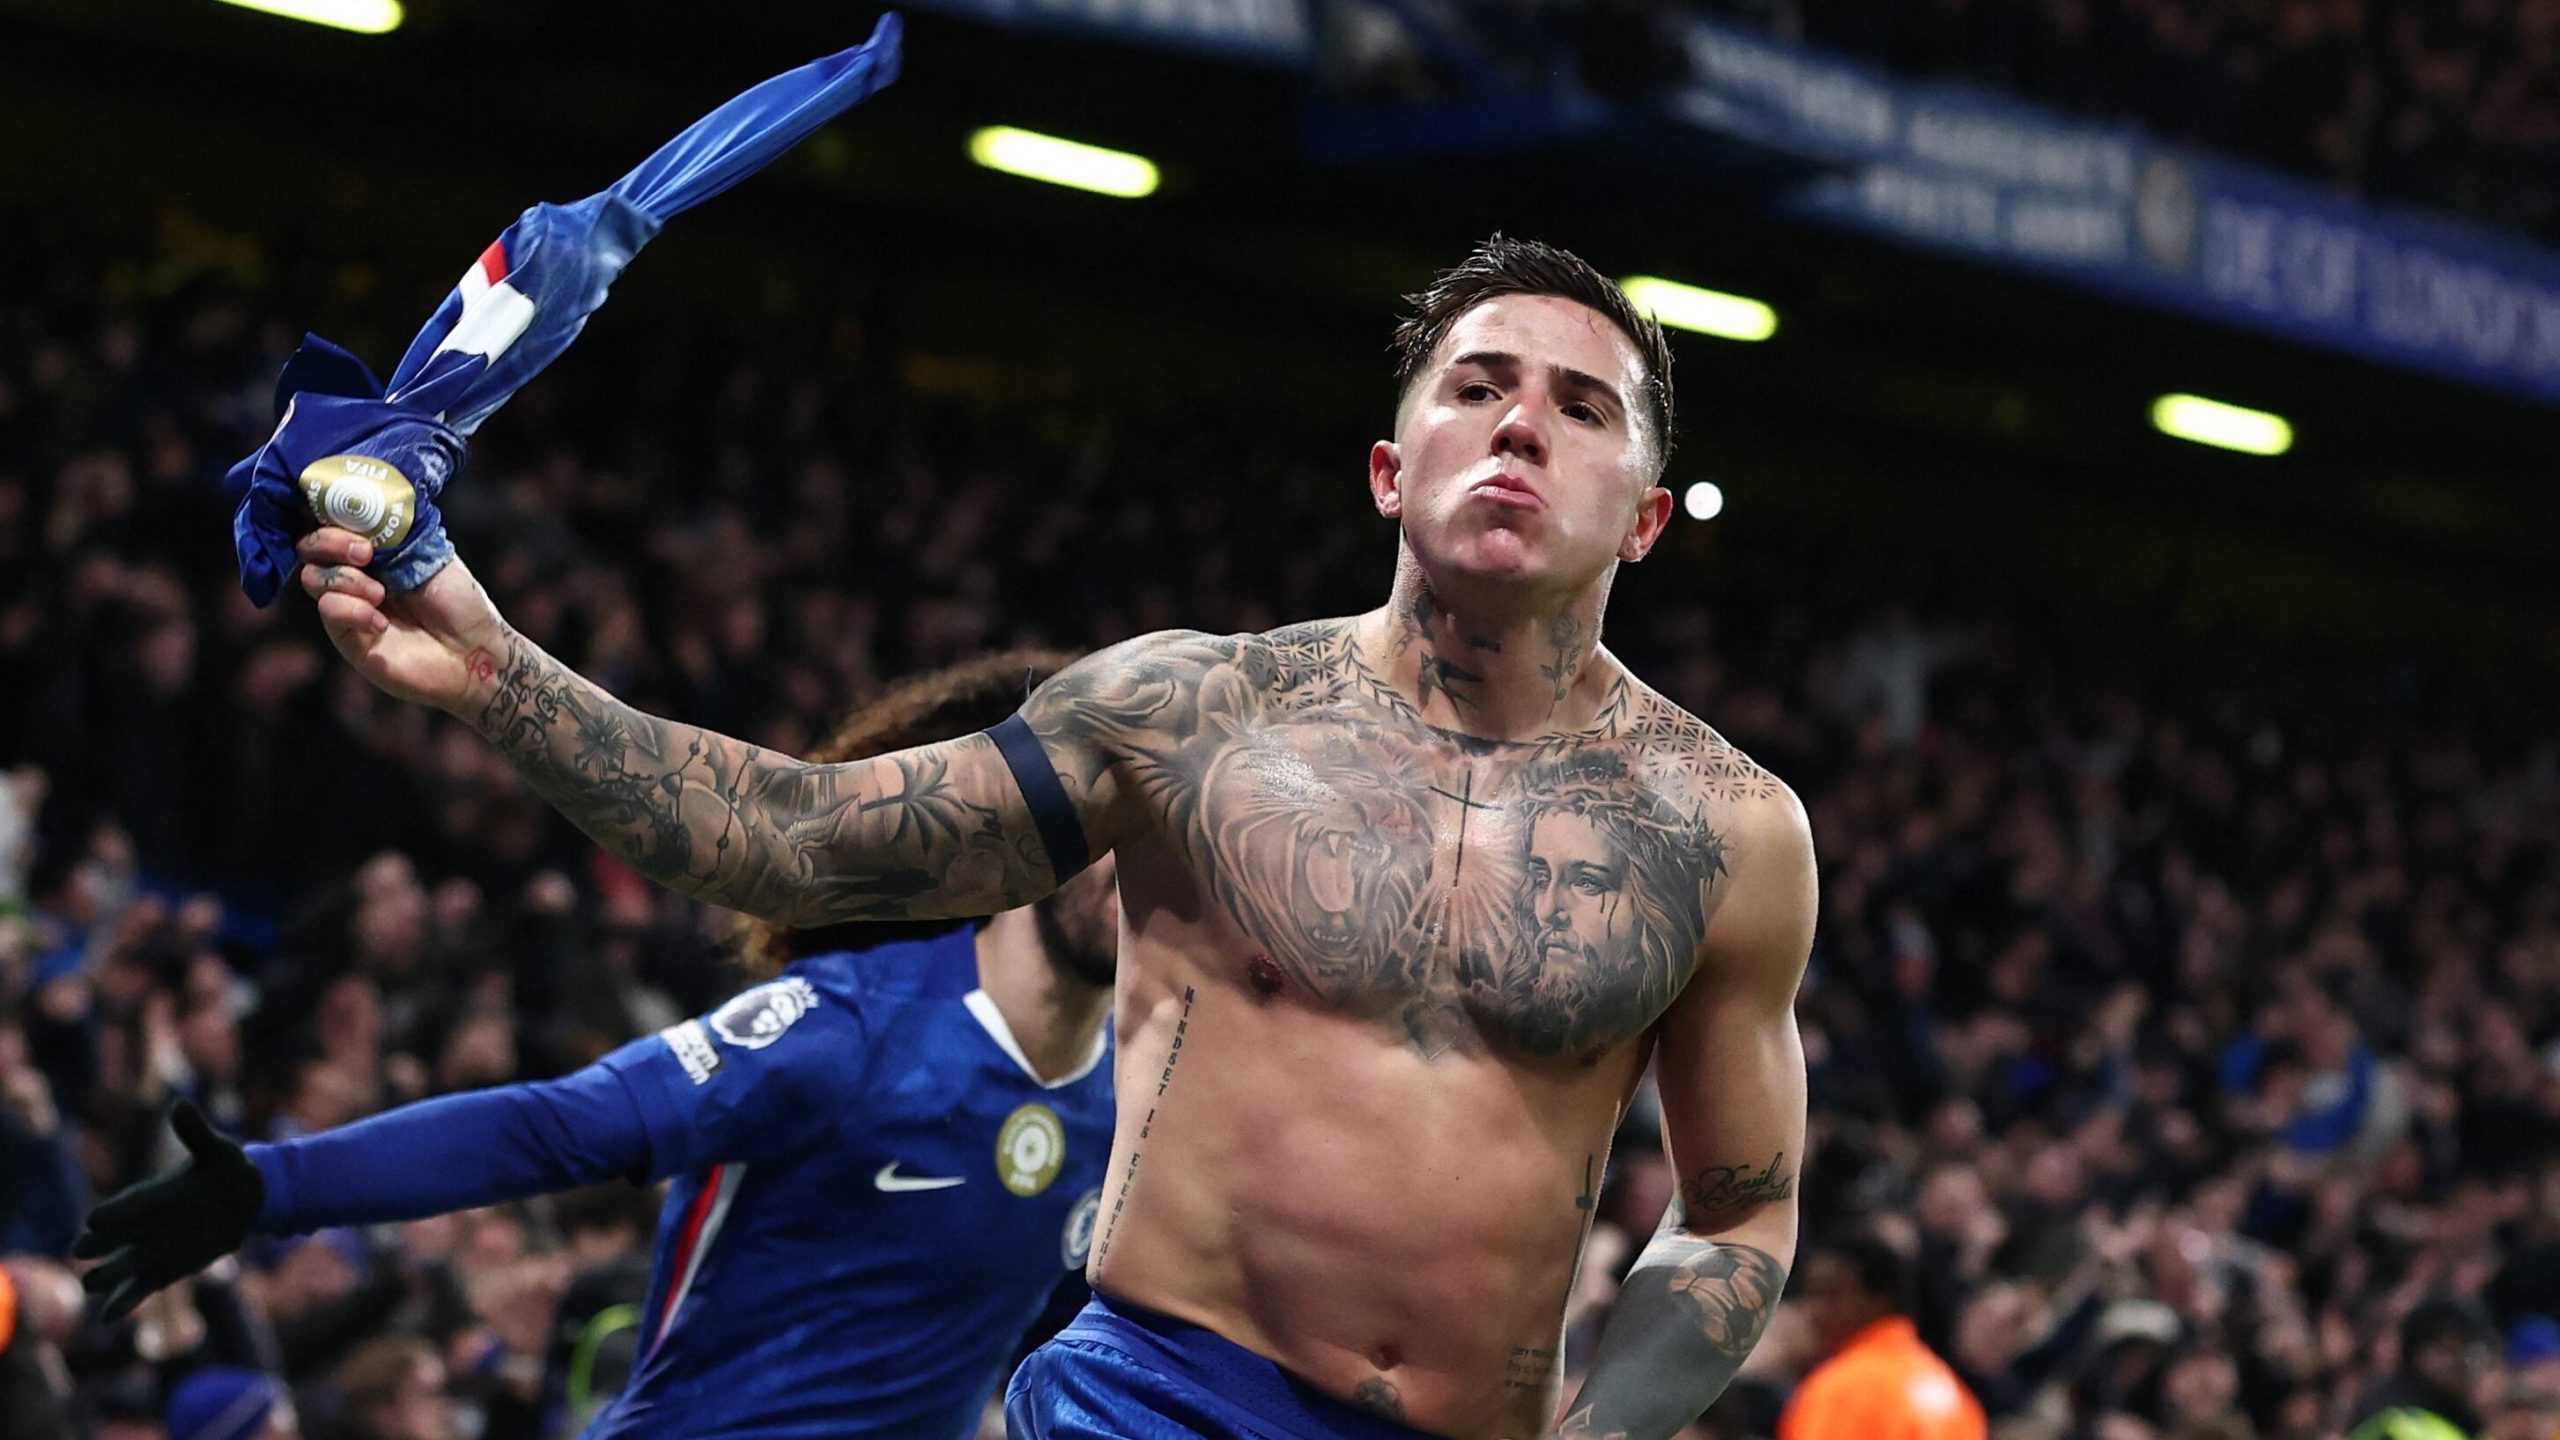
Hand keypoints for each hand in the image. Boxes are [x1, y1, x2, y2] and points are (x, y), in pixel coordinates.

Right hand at [74, 1100, 265, 1321]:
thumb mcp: (217, 1151)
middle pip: (112, 1239)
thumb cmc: (227, 1169)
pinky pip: (140, 1288)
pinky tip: (107, 1317)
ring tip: (92, 1284)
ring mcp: (153, 1249)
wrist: (247, 1198)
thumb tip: (180, 1105)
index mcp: (150, 1196)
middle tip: (81, 1251)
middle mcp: (144, 1225)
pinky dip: (125, 1302)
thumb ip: (196, 1133)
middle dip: (97, 1245)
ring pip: (122, 1266)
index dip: (112, 1213)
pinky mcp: (165, 1270)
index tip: (96, 1220)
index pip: (124, 1206)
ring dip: (108, 1276)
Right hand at [298, 527, 506, 714]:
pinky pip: (328, 610)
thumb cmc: (459, 602)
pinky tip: (380, 623)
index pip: (333, 521)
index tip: (347, 508)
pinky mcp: (347, 635)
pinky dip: (352, 610)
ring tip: (380, 593)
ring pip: (313, 576)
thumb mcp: (430, 554)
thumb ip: (393, 529)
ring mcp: (349, 603)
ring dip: (346, 579)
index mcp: (375, 547)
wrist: (474, 651)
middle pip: (309, 545)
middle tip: (365, 552)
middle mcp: (356, 572)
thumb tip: (364, 501)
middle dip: (329, 540)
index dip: (328, 511)